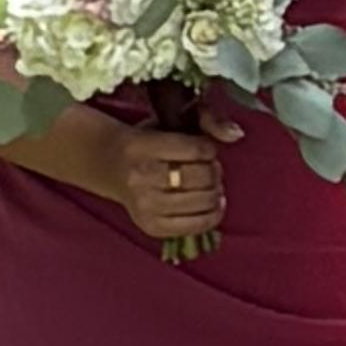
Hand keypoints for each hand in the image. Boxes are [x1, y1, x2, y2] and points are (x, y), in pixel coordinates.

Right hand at [98, 110, 233, 250]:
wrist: (109, 164)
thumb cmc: (147, 140)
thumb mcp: (168, 120)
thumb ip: (206, 119)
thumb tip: (236, 133)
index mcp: (142, 147)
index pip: (196, 150)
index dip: (209, 149)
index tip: (205, 149)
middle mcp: (140, 178)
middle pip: (201, 177)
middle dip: (214, 171)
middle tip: (210, 169)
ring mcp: (144, 206)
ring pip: (201, 202)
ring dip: (215, 192)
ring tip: (211, 185)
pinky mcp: (151, 226)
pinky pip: (195, 226)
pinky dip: (212, 215)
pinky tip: (212, 204)